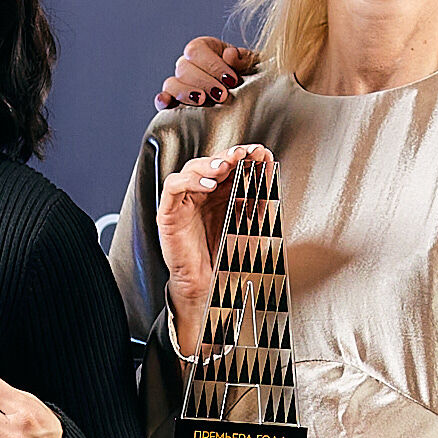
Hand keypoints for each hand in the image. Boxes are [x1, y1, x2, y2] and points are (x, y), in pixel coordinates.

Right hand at [150, 143, 269, 361]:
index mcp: (222, 193)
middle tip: (243, 154)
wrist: (211, 284)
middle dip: (229, 155)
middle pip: (212, 162)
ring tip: (226, 167)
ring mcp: (185, 201)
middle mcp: (203, 194)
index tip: (260, 153)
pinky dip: (189, 180)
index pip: (232, 165)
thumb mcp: (251, 224)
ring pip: (191, 168)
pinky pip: (173, 187)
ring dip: (210, 164)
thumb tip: (268, 173)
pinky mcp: (169, 212)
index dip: (244, 155)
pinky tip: (208, 184)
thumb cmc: (228, 256)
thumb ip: (259, 200)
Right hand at [157, 35, 258, 108]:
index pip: (197, 51)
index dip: (213, 65)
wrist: (245, 95)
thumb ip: (242, 58)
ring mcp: (178, 82)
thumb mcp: (249, 64)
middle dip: (204, 82)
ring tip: (203, 100)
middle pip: (184, 68)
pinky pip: (162, 99)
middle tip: (222, 95)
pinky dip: (163, 100)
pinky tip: (167, 103)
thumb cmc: (245, 75)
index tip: (231, 80)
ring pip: (171, 83)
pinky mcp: (174, 101)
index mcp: (203, 48)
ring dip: (186, 92)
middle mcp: (186, 63)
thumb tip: (230, 56)